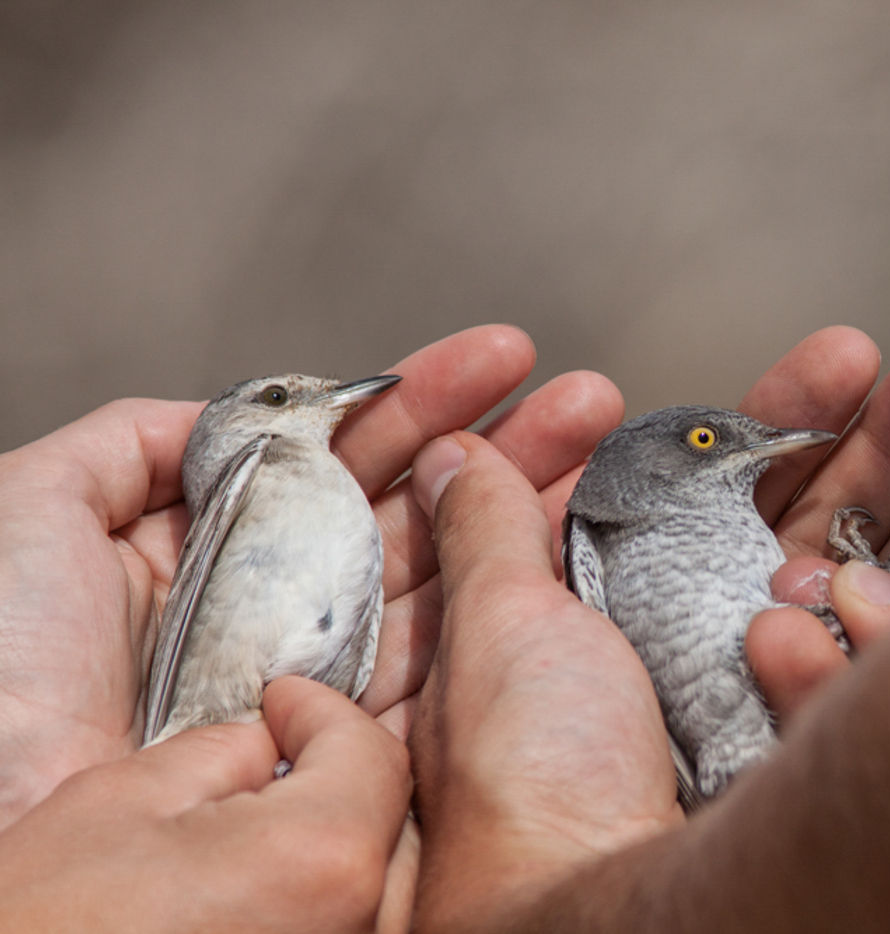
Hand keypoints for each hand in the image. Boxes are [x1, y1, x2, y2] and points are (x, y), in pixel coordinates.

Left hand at [0, 324, 621, 827]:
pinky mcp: (346, 747)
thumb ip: (132, 443)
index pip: (342, 456)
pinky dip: (510, 609)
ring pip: (448, 576)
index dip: (423, 402)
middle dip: (506, 442)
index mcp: (220, 547)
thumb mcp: (35, 512)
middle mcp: (283, 606)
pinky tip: (558, 545)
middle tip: (582, 397)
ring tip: (595, 440)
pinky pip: (443, 669)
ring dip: (529, 504)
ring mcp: (322, 675)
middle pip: (416, 508)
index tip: (499, 360)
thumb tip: (235, 410)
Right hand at [0, 677, 409, 932]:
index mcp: (322, 857)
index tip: (280, 701)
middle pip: (393, 819)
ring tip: (273, 811)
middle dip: (344, 769)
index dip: (323, 711)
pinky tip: (264, 882)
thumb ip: (227, 752)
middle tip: (284, 747)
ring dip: (343, 834)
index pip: (371, 754)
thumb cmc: (43, 920)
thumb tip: (270, 748)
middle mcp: (356, 925)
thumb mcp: (126, 799)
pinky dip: (326, 894)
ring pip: (383, 883)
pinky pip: (350, 929)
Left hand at [407, 321, 889, 929]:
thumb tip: (456, 449)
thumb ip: (486, 533)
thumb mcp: (495, 632)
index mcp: (651, 602)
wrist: (596, 915)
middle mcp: (732, 648)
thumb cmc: (529, 778)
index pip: (737, 484)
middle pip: (835, 519)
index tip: (852, 355)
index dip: (795, 418)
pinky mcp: (843, 757)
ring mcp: (798, 705)